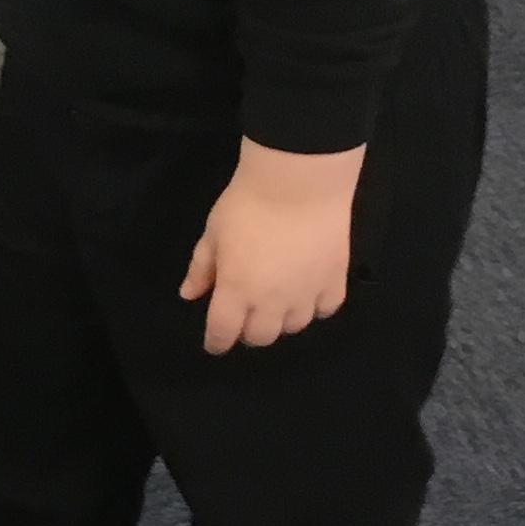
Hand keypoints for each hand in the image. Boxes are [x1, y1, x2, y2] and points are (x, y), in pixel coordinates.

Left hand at [180, 140, 362, 353]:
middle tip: (245, 316)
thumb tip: (189, 295)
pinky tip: (307, 294)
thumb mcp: (213, 233)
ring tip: (276, 303)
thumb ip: (202, 268)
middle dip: (248, 332)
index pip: (223, 332)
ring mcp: (306, 294)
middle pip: (260, 337)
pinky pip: (326, 309)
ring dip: (281, 321)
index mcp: (236, 291)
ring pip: (293, 327)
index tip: (215, 343)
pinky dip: (315, 308)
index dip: (217, 342)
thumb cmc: (247, 204)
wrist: (299, 182)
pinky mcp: (335, 280)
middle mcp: (271, 301)